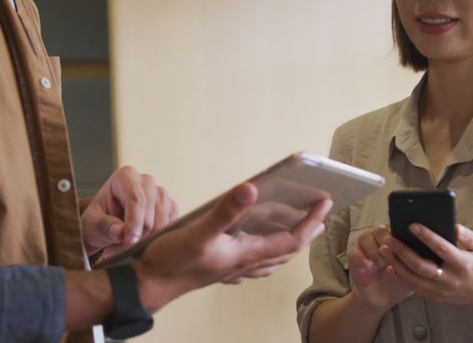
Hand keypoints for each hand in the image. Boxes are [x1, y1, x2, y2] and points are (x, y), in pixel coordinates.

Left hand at [80, 166, 178, 258]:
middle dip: (139, 236)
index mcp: (126, 176)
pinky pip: (171, 227)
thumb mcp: (91, 224)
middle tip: (122, 253)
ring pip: (163, 220)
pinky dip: (158, 240)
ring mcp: (161, 194)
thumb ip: (104, 226)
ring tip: (127, 251)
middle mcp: (147, 181)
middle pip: (151, 211)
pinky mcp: (171, 207)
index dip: (134, 223)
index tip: (129, 244)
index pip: (135, 199)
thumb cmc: (97, 222)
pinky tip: (142, 246)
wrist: (106, 227)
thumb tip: (121, 233)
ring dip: (148, 240)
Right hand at [133, 182, 332, 310]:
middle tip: (321, 216)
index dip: (311, 221)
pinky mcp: (220, 270)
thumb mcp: (198, 230)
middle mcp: (243, 264)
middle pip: (287, 252)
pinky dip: (266, 255)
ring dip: (289, 246)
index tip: (325, 203)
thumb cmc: (171, 260)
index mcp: (245, 254)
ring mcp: (232, 270)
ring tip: (299, 230)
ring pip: (271, 260)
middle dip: (307, 234)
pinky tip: (259, 250)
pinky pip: (254, 265)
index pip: (291, 240)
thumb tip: (252, 187)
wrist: (147, 285)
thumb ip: (226, 210)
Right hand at [346, 225, 412, 309]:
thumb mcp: (412, 274)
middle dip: (385, 241)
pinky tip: (368, 266)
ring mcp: (365, 251)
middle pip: (378, 230)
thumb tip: (430, 249)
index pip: (394, 228)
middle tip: (392, 255)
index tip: (404, 246)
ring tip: (382, 263)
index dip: (398, 235)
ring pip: (365, 237)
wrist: (384, 300)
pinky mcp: (355, 261)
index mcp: (393, 242)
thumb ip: (418, 262)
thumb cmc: (400, 284)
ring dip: (374, 249)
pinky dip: (361, 257)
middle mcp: (378, 243)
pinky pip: (354, 252)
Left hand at [382, 224, 472, 316]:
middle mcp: (451, 279)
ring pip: (414, 279)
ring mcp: (443, 291)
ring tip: (386, 250)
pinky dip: (402, 277)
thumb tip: (452, 225)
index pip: (441, 248)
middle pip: (421, 266)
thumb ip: (468, 236)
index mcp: (464, 264)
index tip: (412, 224)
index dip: (426, 236)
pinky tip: (392, 266)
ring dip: (397, 264)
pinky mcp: (438, 298)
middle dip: (403, 251)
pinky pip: (416, 288)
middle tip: (390, 238)